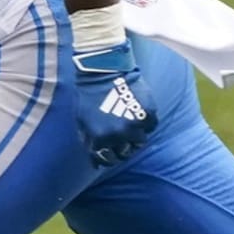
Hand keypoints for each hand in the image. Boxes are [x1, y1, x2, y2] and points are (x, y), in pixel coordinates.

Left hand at [73, 39, 158, 166]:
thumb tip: (96, 162)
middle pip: (126, 152)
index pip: (109, 160)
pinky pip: (151, 125)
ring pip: (140, 141)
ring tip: (129, 120)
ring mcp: (134, 125)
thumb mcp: (82, 122)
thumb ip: (89, 142)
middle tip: (122, 134)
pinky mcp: (147, 113)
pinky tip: (138, 111)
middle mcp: (117, 136)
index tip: (112, 149)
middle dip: (123, 146)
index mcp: (99, 140)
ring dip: (135, 134)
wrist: (102, 71)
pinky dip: (146, 121)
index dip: (110, 156)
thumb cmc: (89, 96)